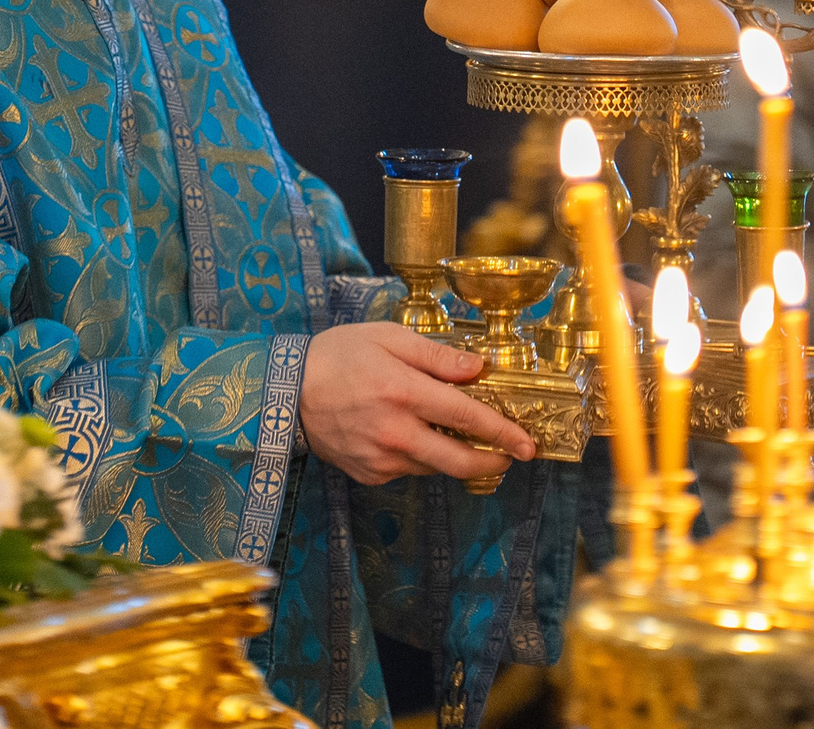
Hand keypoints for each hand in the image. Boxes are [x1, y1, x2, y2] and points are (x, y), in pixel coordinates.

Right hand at [300, 322, 536, 485]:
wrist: (286, 392)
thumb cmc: (339, 355)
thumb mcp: (389, 339)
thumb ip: (437, 356)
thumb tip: (478, 368)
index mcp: (403, 392)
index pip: (467, 418)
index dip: (503, 432)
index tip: (528, 443)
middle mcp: (395, 432)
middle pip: (459, 460)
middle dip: (493, 460)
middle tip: (511, 455)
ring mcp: (381, 459)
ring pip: (435, 466)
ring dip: (455, 455)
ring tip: (457, 434)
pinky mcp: (369, 475)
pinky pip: (408, 469)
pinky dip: (420, 455)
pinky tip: (410, 433)